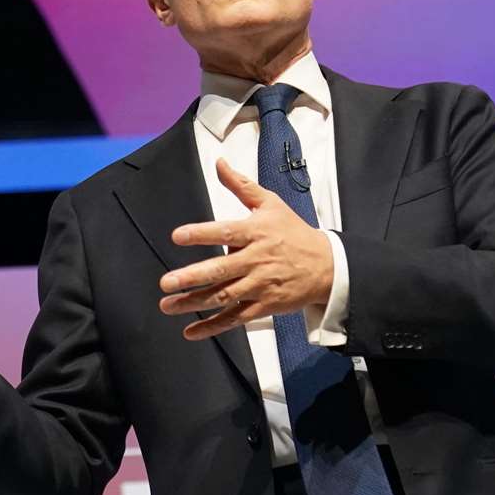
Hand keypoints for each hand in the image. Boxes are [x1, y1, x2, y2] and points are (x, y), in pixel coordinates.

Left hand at [158, 157, 333, 339]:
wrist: (328, 266)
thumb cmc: (294, 232)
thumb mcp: (271, 204)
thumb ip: (241, 185)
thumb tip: (220, 163)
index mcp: (255, 233)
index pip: (226, 232)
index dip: (202, 233)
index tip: (178, 236)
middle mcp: (256, 260)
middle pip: (221, 270)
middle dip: (192, 277)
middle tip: (166, 282)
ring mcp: (259, 285)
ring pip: (223, 297)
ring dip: (194, 303)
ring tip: (167, 305)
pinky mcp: (263, 306)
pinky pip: (235, 318)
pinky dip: (213, 326)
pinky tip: (190, 331)